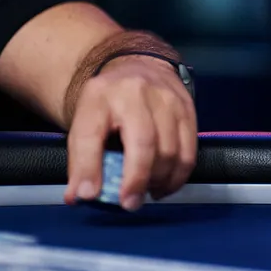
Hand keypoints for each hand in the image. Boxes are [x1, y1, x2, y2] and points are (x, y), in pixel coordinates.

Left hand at [64, 56, 196, 210]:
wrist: (137, 67)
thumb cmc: (107, 104)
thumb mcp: (84, 124)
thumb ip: (81, 161)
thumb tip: (80, 196)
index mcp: (99, 97)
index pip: (91, 136)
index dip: (89, 169)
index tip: (89, 195)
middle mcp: (135, 93)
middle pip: (143, 144)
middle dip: (137, 180)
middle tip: (130, 204)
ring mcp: (166, 98)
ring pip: (171, 150)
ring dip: (160, 180)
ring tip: (147, 192)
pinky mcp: (188, 107)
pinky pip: (189, 149)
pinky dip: (179, 174)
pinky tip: (166, 184)